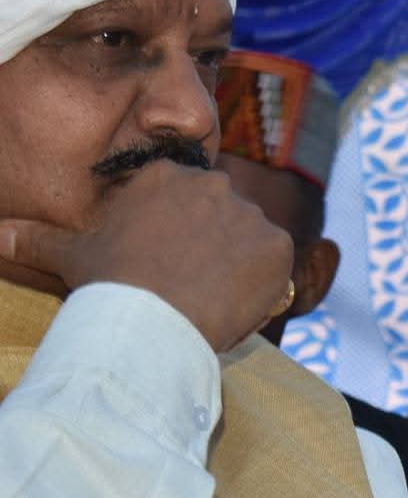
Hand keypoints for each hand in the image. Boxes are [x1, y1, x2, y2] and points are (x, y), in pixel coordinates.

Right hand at [0, 162, 295, 351]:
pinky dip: (265, 281)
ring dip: (238, 262)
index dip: (176, 234)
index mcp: (167, 177)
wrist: (149, 320)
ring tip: (208, 294)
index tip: (164, 261)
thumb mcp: (72, 255)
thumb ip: (39, 239)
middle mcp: (214, 185)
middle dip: (210, 243)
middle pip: (220, 215)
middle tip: (188, 280)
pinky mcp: (278, 245)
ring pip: (249, 238)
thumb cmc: (109, 284)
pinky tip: (236, 300)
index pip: (183, 199)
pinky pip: (277, 262)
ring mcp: (250, 213)